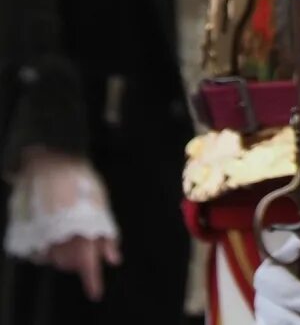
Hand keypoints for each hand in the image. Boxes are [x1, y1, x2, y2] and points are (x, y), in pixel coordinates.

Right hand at [2, 150, 119, 300]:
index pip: (87, 261)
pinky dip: (49, 249)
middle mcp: (59, 234)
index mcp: (81, 227)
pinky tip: (55, 234)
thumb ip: (107, 233)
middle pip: (70, 263)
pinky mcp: (27, 231)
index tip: (95, 294)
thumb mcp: (101, 203)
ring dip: (64, 254)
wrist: (51, 164)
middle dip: (79, 260)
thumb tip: (114, 259)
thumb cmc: (81, 181)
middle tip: (85, 243)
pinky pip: (39, 251)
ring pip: (54, 259)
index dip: (92, 279)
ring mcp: (41, 233)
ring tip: (70, 233)